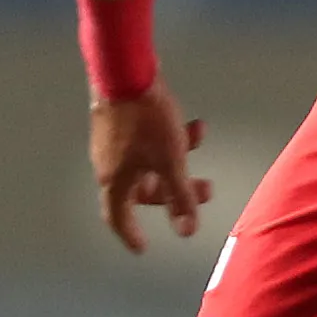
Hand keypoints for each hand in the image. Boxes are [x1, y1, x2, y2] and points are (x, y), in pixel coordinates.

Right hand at [92, 88, 214, 251]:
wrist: (124, 69)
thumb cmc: (145, 120)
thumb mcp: (170, 160)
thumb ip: (179, 197)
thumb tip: (187, 232)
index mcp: (115, 180)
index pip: (118, 218)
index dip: (130, 234)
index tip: (142, 247)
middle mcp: (109, 164)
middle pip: (145, 189)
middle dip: (177, 191)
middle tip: (207, 190)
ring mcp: (113, 142)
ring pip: (151, 162)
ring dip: (179, 159)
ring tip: (201, 144)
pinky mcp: (121, 121)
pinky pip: (149, 140)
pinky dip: (171, 138)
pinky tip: (195, 124)